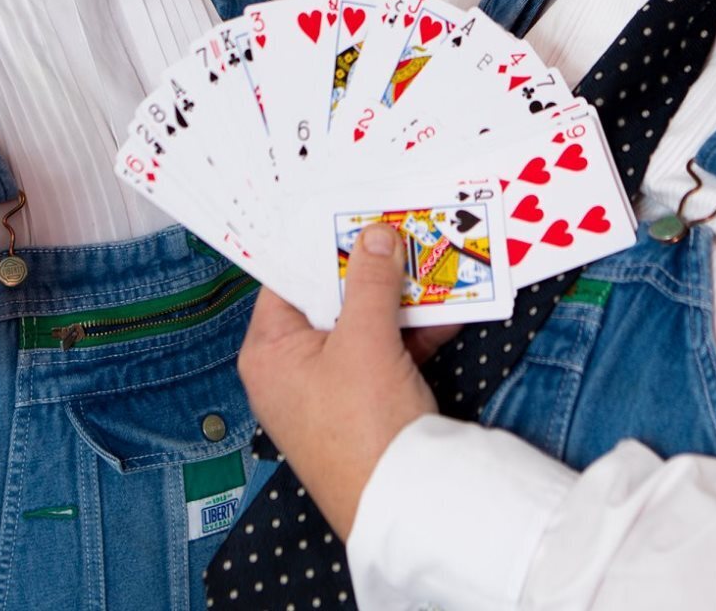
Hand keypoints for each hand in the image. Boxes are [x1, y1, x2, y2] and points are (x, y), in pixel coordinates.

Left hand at [238, 225, 436, 540]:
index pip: (285, 283)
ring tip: (428, 259)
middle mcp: (292, 371)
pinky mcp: (366, 404)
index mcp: (269, 354)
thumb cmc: (361, 426)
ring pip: (362, 327)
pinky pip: (385, 354)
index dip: (316, 247)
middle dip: (368, 271)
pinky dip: (413, 334)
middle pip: (328, 302)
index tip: (346, 213)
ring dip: (397, 300)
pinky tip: (447, 307)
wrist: (401, 502)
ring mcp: (330, 389)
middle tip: (395, 228)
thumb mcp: (364, 340)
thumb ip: (371, 282)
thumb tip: (375, 236)